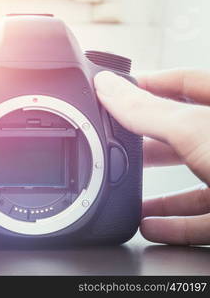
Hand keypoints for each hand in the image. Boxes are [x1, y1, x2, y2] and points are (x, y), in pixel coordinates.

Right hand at [94, 69, 209, 244]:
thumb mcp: (194, 132)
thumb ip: (147, 112)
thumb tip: (107, 86)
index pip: (186, 83)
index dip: (150, 82)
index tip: (118, 88)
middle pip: (182, 136)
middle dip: (146, 144)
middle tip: (116, 146)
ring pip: (190, 183)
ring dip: (157, 192)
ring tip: (127, 192)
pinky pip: (200, 220)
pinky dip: (173, 225)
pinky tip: (150, 225)